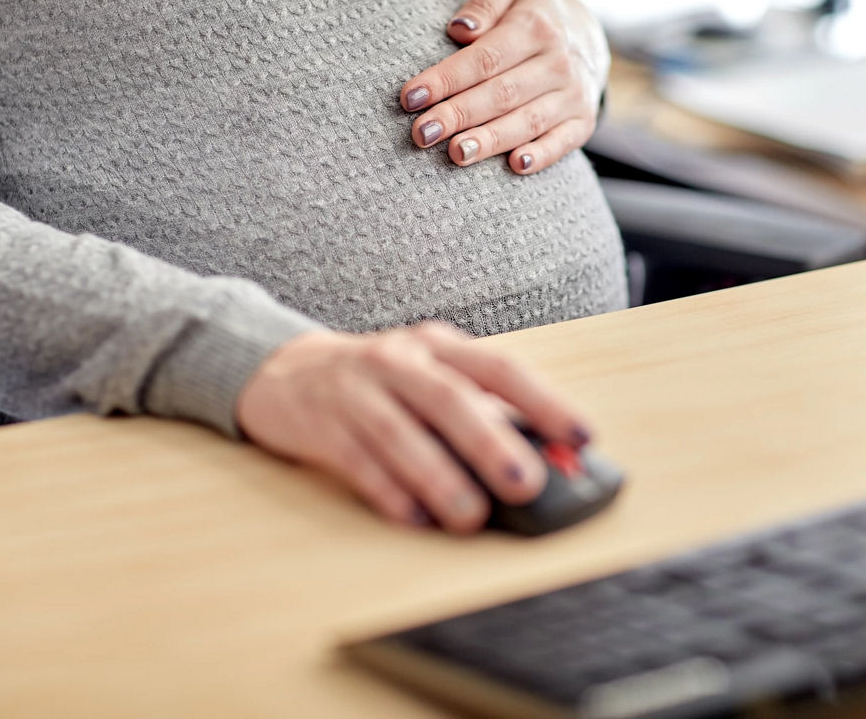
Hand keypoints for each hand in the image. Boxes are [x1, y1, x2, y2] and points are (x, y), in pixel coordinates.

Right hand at [234, 322, 593, 533]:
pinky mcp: (320, 424)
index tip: (582, 437)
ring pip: (400, 432)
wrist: (283, 370)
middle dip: (491, 443)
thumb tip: (543, 462)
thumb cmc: (380, 382)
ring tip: (470, 517)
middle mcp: (399, 361)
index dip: (543, 401)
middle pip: (450, 399)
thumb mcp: (430, 380)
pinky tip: (414, 518)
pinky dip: (387, 491)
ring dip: (438, 477)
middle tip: (526, 484)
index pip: (499, 368)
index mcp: (439, 347)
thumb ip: (480, 413)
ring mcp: (357, 390)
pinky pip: (357, 460)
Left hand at [400, 0, 609, 174]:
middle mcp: (558, 62)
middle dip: (458, 115)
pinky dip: (542, 155)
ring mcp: (573, 94)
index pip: (484, 58)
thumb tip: (460, 29)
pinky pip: (563, 142)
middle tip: (422, 133)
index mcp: (536, 26)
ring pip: (528, 122)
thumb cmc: (529, 11)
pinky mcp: (582, 121)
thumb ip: (485, 0)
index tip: (410, 98)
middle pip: (502, 94)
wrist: (585, 35)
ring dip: (490, 141)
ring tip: (455, 154)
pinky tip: (516, 166)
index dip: (446, 79)